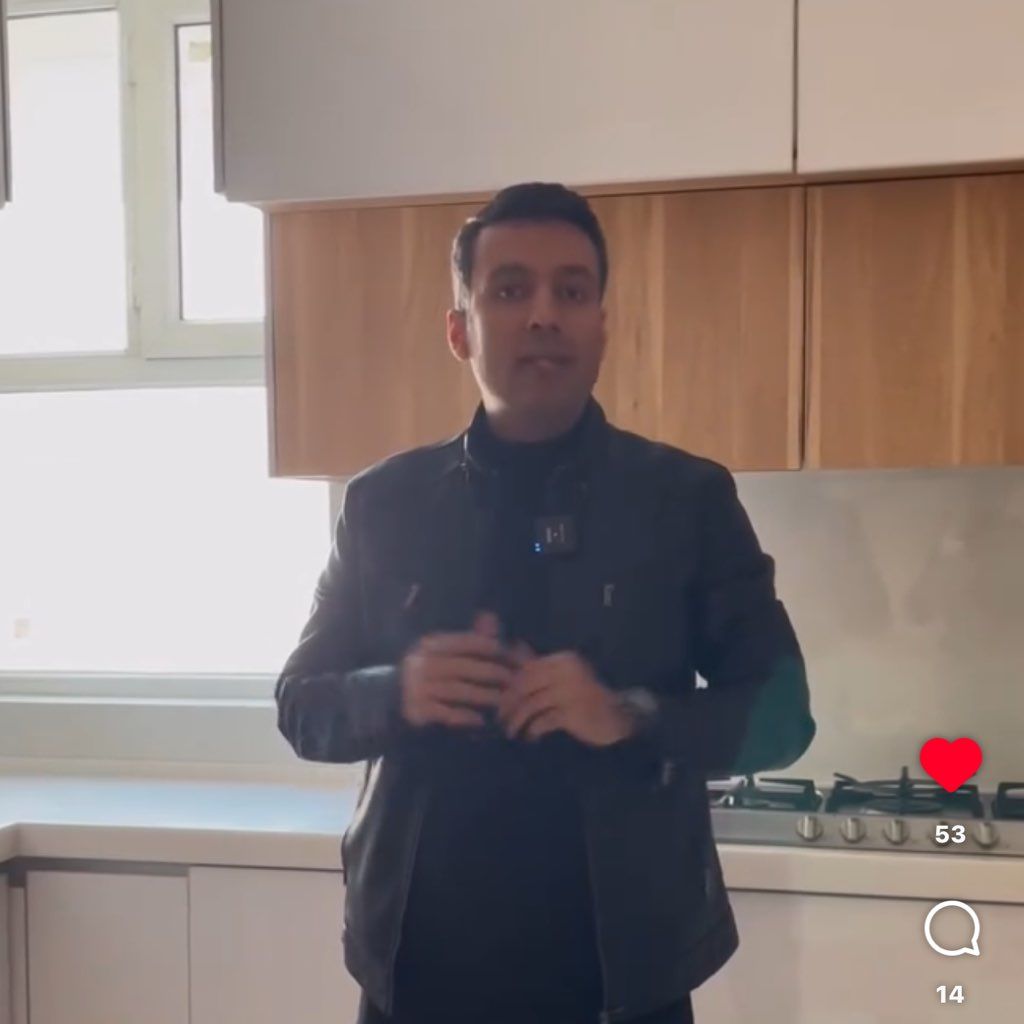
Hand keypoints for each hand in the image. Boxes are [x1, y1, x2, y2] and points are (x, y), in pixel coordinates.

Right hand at [399, 612, 514, 729]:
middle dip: (492, 672)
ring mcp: (418, 687)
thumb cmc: (428, 671)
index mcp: (431, 644)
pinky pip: (446, 713)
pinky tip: (481, 720)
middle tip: (512, 679)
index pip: (465, 642)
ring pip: (458, 690)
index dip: (490, 646)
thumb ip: (469, 638)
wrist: (390, 697)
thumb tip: (492, 618)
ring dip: (484, 696)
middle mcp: (423, 663)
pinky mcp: (417, 710)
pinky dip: (465, 717)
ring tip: (503, 700)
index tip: (509, 653)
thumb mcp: (444, 651)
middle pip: (464, 666)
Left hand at [497, 647, 635, 746]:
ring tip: (511, 732)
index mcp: (563, 660)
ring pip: (532, 704)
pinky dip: (533, 730)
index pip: (526, 669)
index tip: (499, 701)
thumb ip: (540, 668)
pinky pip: (544, 721)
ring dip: (517, 720)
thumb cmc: (585, 697)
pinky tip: (531, 738)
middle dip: (508, 704)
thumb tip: (512, 646)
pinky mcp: (575, 713)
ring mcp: (573, 691)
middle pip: (525, 685)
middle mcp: (568, 671)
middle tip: (500, 719)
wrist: (619, 717)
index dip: (509, 686)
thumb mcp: (564, 677)